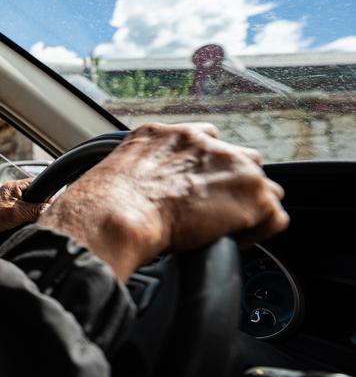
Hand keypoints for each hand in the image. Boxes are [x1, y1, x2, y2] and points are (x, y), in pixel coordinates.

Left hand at [0, 177, 49, 262]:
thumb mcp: (17, 212)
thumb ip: (35, 209)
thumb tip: (50, 208)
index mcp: (15, 187)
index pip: (37, 183)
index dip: (45, 191)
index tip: (51, 202)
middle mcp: (14, 194)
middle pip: (36, 197)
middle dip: (40, 206)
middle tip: (42, 214)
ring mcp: (13, 204)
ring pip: (32, 208)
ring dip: (34, 215)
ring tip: (32, 220)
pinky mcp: (12, 215)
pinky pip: (27, 216)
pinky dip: (29, 221)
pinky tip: (28, 225)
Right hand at [39, 122, 288, 280]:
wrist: (115, 214)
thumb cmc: (101, 204)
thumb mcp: (115, 174)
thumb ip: (136, 173)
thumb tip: (133, 195)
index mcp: (165, 135)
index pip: (204, 140)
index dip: (203, 170)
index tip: (194, 190)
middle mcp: (201, 141)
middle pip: (238, 158)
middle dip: (229, 184)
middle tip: (209, 212)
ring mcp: (231, 164)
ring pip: (260, 185)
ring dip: (246, 205)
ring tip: (225, 228)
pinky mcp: (250, 193)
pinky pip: (273, 216)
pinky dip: (259, 232)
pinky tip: (234, 241)